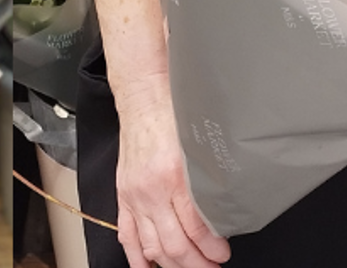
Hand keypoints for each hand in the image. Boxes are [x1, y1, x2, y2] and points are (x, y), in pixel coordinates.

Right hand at [115, 79, 230, 267]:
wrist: (142, 96)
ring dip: (174, 266)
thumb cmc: (170, 112)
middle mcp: (151, 189)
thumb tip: (223, 210)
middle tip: (212, 267)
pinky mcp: (123, 195)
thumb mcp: (196, 144)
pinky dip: (138, 258)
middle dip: (197, 264)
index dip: (212, 248)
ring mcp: (134, 195)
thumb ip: (207, 178)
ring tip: (191, 267)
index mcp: (173, 175)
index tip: (223, 253)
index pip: (196, 227)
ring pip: (153, 247)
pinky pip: (126, 235)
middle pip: (174, 245)